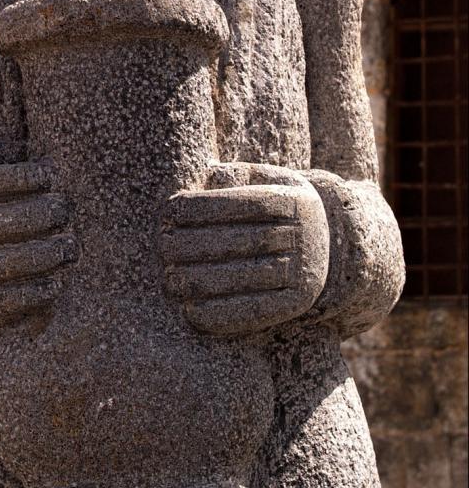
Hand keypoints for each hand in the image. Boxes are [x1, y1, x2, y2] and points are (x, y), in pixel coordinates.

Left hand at [161, 163, 328, 337]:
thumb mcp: (264, 180)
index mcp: (294, 201)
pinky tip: (191, 310)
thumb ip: (236, 174)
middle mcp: (304, 236)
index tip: (168, 211)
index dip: (203, 207)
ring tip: (169, 278)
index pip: (244, 202)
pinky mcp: (298, 303)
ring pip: (247, 277)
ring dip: (203, 280)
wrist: (325, 245)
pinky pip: (256, 312)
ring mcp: (304, 271)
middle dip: (195, 244)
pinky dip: (221, 313)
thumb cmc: (274, 207)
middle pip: (242, 240)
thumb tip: (207, 173)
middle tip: (162, 247)